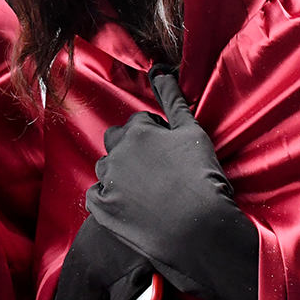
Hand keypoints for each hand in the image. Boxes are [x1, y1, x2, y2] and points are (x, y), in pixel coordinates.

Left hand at [88, 68, 258, 299]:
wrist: (199, 232)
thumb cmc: (202, 179)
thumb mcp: (192, 133)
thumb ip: (172, 98)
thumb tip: (159, 68)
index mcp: (136, 131)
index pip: (141, 123)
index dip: (159, 137)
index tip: (174, 155)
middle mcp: (115, 152)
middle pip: (118, 142)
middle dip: (133, 150)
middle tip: (160, 172)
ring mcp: (106, 181)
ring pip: (107, 169)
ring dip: (122, 174)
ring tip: (149, 192)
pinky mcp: (101, 209)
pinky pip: (97, 196)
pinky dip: (110, 199)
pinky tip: (133, 208)